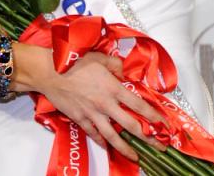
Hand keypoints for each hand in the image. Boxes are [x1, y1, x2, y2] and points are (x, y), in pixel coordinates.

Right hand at [35, 52, 165, 161]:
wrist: (49, 72)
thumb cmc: (73, 61)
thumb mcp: (99, 56)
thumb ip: (115, 65)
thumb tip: (124, 72)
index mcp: (113, 88)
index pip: (139, 105)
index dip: (154, 117)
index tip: (165, 125)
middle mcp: (106, 104)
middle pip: (130, 126)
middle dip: (147, 138)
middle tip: (159, 146)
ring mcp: (92, 114)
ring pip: (113, 136)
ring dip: (126, 148)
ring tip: (136, 156)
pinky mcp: (80, 119)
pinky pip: (94, 134)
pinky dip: (102, 141)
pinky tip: (108, 146)